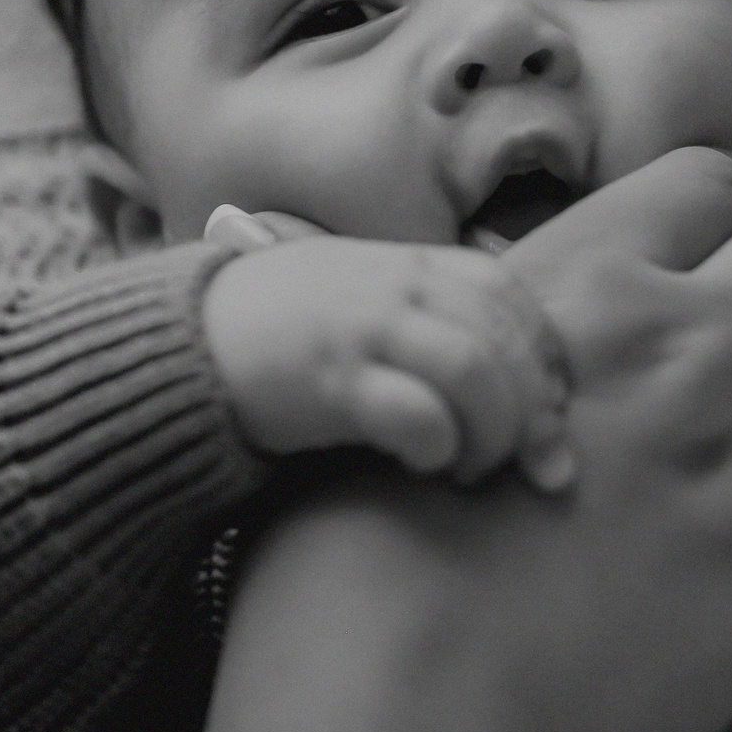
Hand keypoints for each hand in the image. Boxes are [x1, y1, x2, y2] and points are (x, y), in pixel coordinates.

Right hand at [189, 149, 731, 731]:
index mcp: (578, 287)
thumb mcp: (399, 393)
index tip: (677, 275)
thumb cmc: (353, 561)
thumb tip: (527, 319)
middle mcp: (683, 357)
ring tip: (710, 483)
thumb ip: (496, 333)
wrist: (401, 727)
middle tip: (715, 367)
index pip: (714, 182)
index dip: (703, 227)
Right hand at [199, 225, 574, 489]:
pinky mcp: (330, 379)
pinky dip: (437, 444)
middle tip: (526, 464)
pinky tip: (424, 461)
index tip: (547, 414)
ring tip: (470, 468)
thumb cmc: (288, 334)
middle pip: (508, 341)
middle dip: (534, 413)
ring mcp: (364, 329)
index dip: (546, 360)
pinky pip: (416, 413)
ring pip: (476, 372)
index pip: (516, 298)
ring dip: (493, 433)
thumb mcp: (369, 304)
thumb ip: (438, 326)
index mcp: (414, 263)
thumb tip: (527, 394)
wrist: (184, 345)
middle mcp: (398, 286)